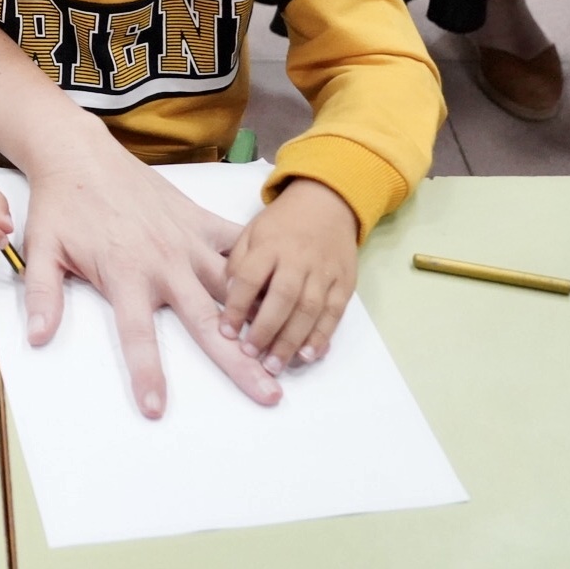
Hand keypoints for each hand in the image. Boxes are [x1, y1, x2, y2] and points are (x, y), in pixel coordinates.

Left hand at [16, 122, 282, 416]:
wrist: (80, 154)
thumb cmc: (62, 205)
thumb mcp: (42, 250)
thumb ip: (43, 295)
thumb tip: (38, 338)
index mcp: (125, 274)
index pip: (137, 335)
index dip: (147, 373)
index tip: (157, 409)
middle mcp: (164, 262)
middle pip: (207, 321)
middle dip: (238, 361)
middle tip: (268, 394)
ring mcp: (186, 240)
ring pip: (233, 287)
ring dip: (262, 318)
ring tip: (291, 351)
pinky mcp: (198, 220)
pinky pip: (237, 242)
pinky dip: (262, 261)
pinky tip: (290, 284)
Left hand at [220, 178, 358, 373]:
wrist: (328, 203)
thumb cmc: (282, 224)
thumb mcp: (251, 232)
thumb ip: (238, 262)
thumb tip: (226, 296)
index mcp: (269, 244)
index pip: (249, 277)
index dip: (236, 306)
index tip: (224, 331)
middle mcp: (298, 258)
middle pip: (282, 297)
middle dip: (265, 330)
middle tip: (250, 355)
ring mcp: (324, 272)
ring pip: (309, 310)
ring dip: (291, 341)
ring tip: (274, 365)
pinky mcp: (345, 283)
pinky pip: (334, 314)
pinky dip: (322, 336)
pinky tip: (308, 355)